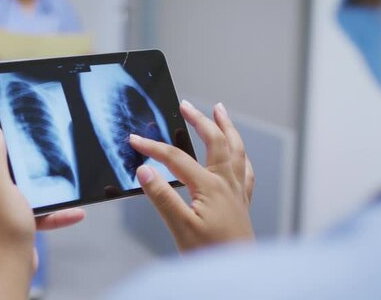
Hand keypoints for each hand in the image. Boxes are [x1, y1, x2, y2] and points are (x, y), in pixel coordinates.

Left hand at [0, 125, 84, 298]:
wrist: (8, 269)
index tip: (13, 124)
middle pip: (1, 164)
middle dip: (22, 159)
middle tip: (40, 148)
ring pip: (22, 188)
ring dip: (43, 187)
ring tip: (62, 181)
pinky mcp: (12, 223)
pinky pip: (35, 211)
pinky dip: (52, 212)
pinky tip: (73, 212)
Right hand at [130, 101, 254, 252]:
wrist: (237, 274)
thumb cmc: (210, 253)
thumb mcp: (180, 227)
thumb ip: (162, 197)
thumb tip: (144, 171)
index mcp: (209, 186)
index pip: (176, 158)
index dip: (153, 147)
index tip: (135, 140)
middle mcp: (226, 183)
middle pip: (215, 141)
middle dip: (199, 120)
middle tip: (186, 106)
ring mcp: (236, 191)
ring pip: (236, 150)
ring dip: (227, 127)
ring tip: (220, 110)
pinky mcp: (242, 202)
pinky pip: (245, 170)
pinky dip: (241, 155)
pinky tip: (239, 153)